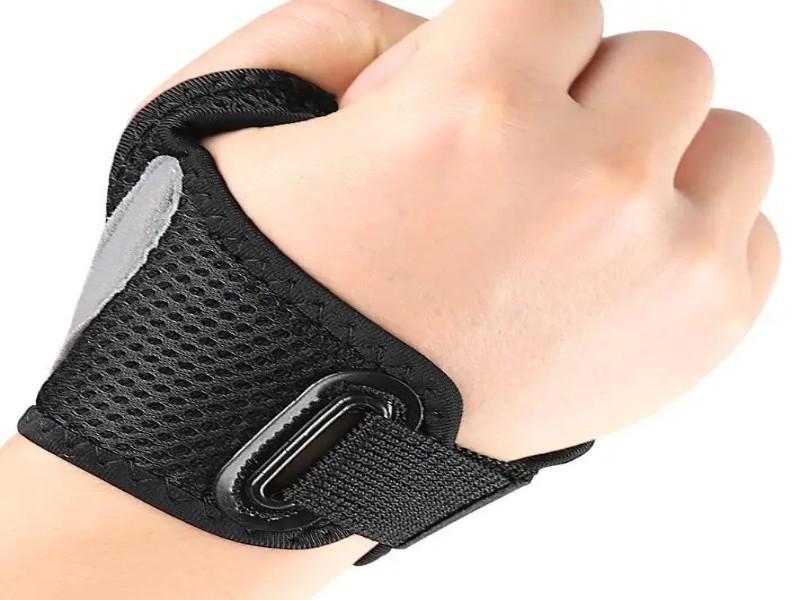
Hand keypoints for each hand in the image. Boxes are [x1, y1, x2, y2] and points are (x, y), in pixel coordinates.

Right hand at [185, 0, 778, 459]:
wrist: (293, 440)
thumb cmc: (259, 305)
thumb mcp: (232, 124)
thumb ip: (343, 26)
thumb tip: (447, 37)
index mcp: (473, 113)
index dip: (505, 49)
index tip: (469, 105)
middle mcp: (584, 188)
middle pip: (662, 65)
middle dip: (586, 98)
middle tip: (517, 165)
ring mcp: (656, 269)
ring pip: (728, 143)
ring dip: (656, 162)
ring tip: (569, 217)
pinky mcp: (694, 340)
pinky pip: (748, 236)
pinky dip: (691, 238)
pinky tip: (603, 272)